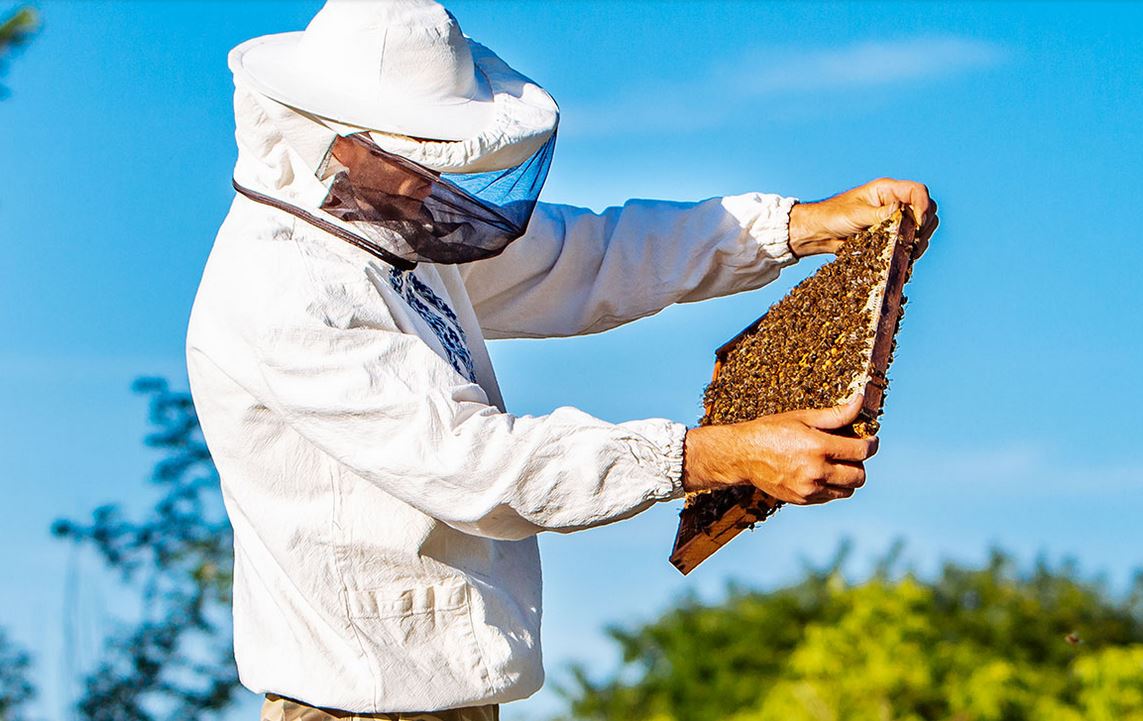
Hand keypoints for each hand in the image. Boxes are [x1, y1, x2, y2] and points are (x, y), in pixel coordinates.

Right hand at [682, 395, 876, 504]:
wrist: (741, 455)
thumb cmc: (770, 430)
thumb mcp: (801, 417)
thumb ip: (834, 415)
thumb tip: (859, 402)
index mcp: (817, 447)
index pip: (861, 451)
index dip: (871, 444)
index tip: (871, 440)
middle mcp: (815, 471)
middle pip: (859, 476)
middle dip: (860, 463)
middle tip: (850, 452)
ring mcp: (809, 489)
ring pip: (847, 490)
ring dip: (848, 477)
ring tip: (835, 463)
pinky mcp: (802, 499)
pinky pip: (830, 496)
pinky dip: (832, 486)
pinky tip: (819, 472)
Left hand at [788, 177, 938, 257]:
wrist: (820, 232)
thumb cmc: (832, 216)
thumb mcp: (855, 214)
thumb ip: (878, 214)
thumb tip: (899, 211)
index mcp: (887, 190)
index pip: (917, 191)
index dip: (923, 205)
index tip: (919, 223)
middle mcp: (895, 203)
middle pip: (926, 209)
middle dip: (924, 225)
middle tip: (913, 240)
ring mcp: (895, 220)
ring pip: (922, 227)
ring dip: (919, 239)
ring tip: (908, 249)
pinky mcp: (892, 235)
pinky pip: (910, 240)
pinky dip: (911, 248)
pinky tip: (904, 257)